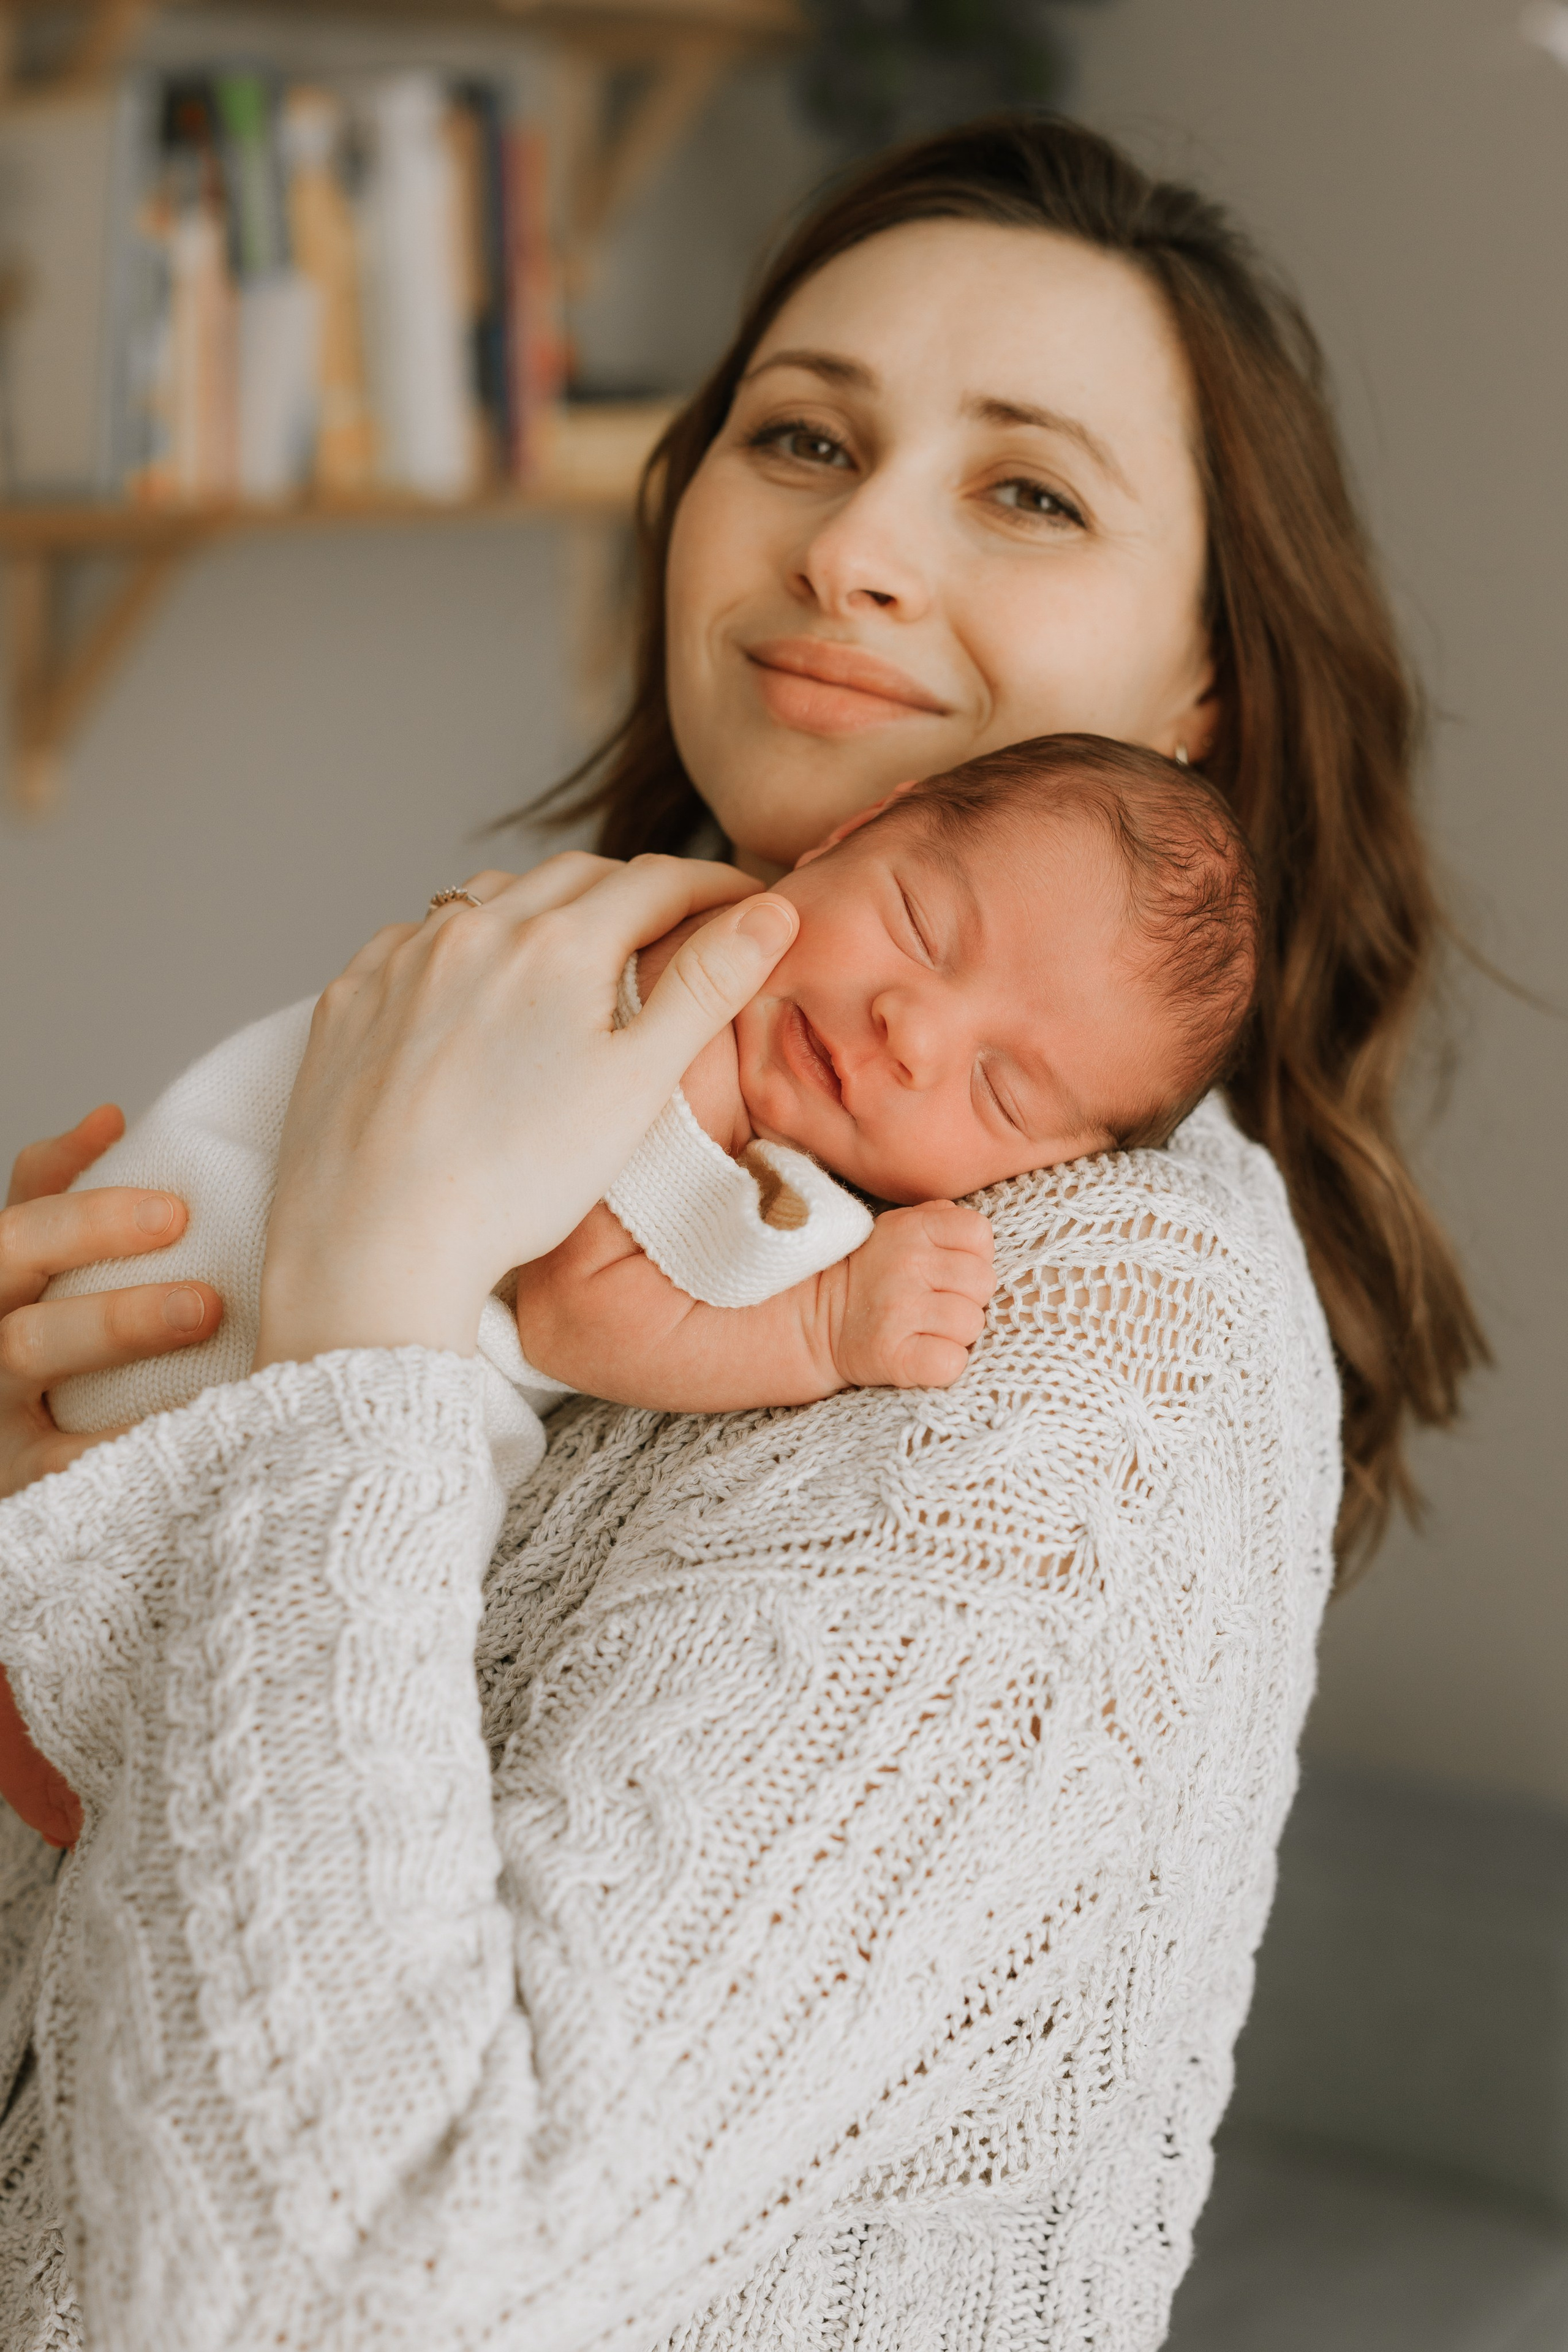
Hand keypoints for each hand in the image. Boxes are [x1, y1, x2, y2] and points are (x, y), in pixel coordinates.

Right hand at [0, 1107, 222, 1501]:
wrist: (14, 1445)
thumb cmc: (50, 1344)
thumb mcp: (39, 1267)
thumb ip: (60, 1193)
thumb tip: (109, 1116)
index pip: (24, 1221)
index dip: (90, 1210)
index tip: (177, 1206)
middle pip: (16, 1278)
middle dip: (102, 1260)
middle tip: (198, 1268)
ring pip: (31, 1352)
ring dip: (116, 1327)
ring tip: (204, 1318)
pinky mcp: (20, 1475)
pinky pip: (66, 1458)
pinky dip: (125, 1437)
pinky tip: (195, 1425)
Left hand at [256, 854, 799, 1368]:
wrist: (375, 1245)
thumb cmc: (517, 1179)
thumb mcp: (637, 1085)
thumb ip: (706, 986)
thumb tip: (772, 913)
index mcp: (557, 944)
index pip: (658, 882)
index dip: (716, 886)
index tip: (749, 904)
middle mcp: (473, 928)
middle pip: (576, 877)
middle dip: (634, 890)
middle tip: (673, 926)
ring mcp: (402, 958)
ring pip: (490, 897)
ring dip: (545, 907)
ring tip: (575, 952)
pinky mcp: (349, 996)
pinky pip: (415, 939)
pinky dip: (461, 945)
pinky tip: (474, 988)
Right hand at [828, 1203, 994, 1389]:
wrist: (816, 1320)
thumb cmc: (872, 1274)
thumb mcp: (898, 1229)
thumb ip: (940, 1219)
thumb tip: (980, 1235)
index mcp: (912, 1228)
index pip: (978, 1232)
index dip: (974, 1255)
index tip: (950, 1270)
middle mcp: (907, 1264)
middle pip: (983, 1281)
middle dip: (968, 1296)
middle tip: (936, 1303)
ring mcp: (899, 1311)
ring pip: (971, 1324)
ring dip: (956, 1333)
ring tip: (926, 1328)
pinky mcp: (894, 1357)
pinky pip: (951, 1363)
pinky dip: (944, 1364)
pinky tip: (923, 1353)